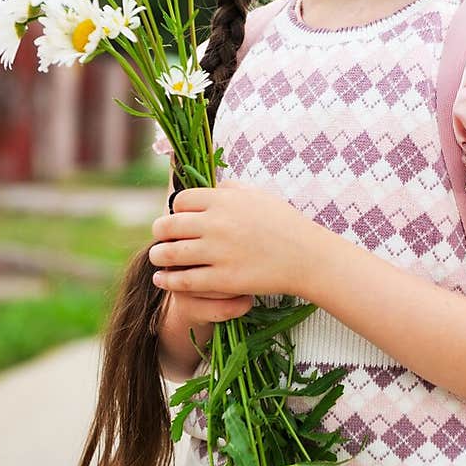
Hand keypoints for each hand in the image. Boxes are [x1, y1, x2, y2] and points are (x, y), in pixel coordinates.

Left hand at [148, 180, 315, 299]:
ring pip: (170, 254)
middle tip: (161, 238)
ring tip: (158, 258)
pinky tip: (162, 280)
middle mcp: (216, 224)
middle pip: (168, 225)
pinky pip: (183, 281)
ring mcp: (218, 253)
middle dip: (160, 232)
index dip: (175, 210)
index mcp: (224, 200)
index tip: (178, 219)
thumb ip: (231, 188)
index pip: (180, 201)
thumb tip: (212, 185)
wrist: (308, 257)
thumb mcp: (259, 195)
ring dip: (158, 256)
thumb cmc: (285, 224)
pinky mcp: (223, 280)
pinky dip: (167, 280)